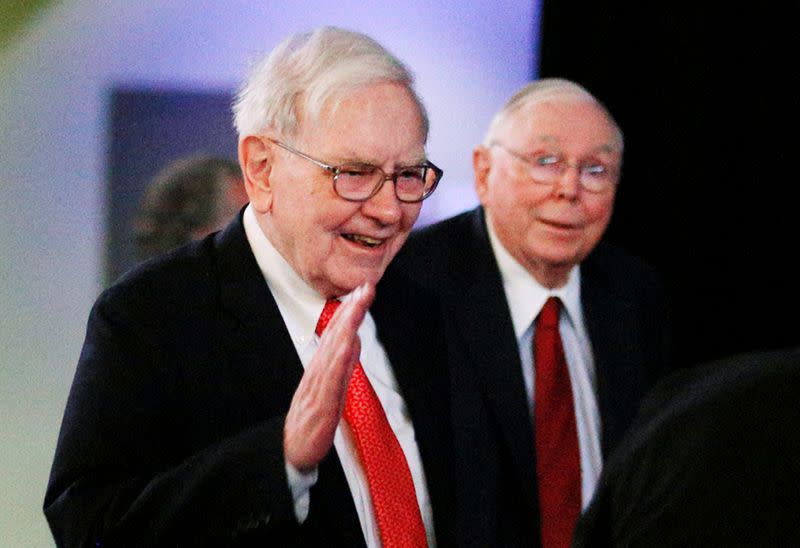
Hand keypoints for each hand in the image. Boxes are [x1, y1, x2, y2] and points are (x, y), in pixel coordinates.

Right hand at [284, 283, 374, 471]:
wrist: (291, 452)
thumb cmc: (309, 422)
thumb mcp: (327, 389)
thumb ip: (340, 365)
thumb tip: (352, 340)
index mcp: (322, 369)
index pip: (338, 334)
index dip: (350, 312)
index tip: (363, 290)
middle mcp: (319, 373)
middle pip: (337, 337)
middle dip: (352, 311)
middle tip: (365, 287)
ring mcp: (319, 388)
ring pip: (335, 352)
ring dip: (347, 327)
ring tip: (358, 306)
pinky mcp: (322, 406)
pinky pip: (331, 380)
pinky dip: (339, 359)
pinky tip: (348, 344)